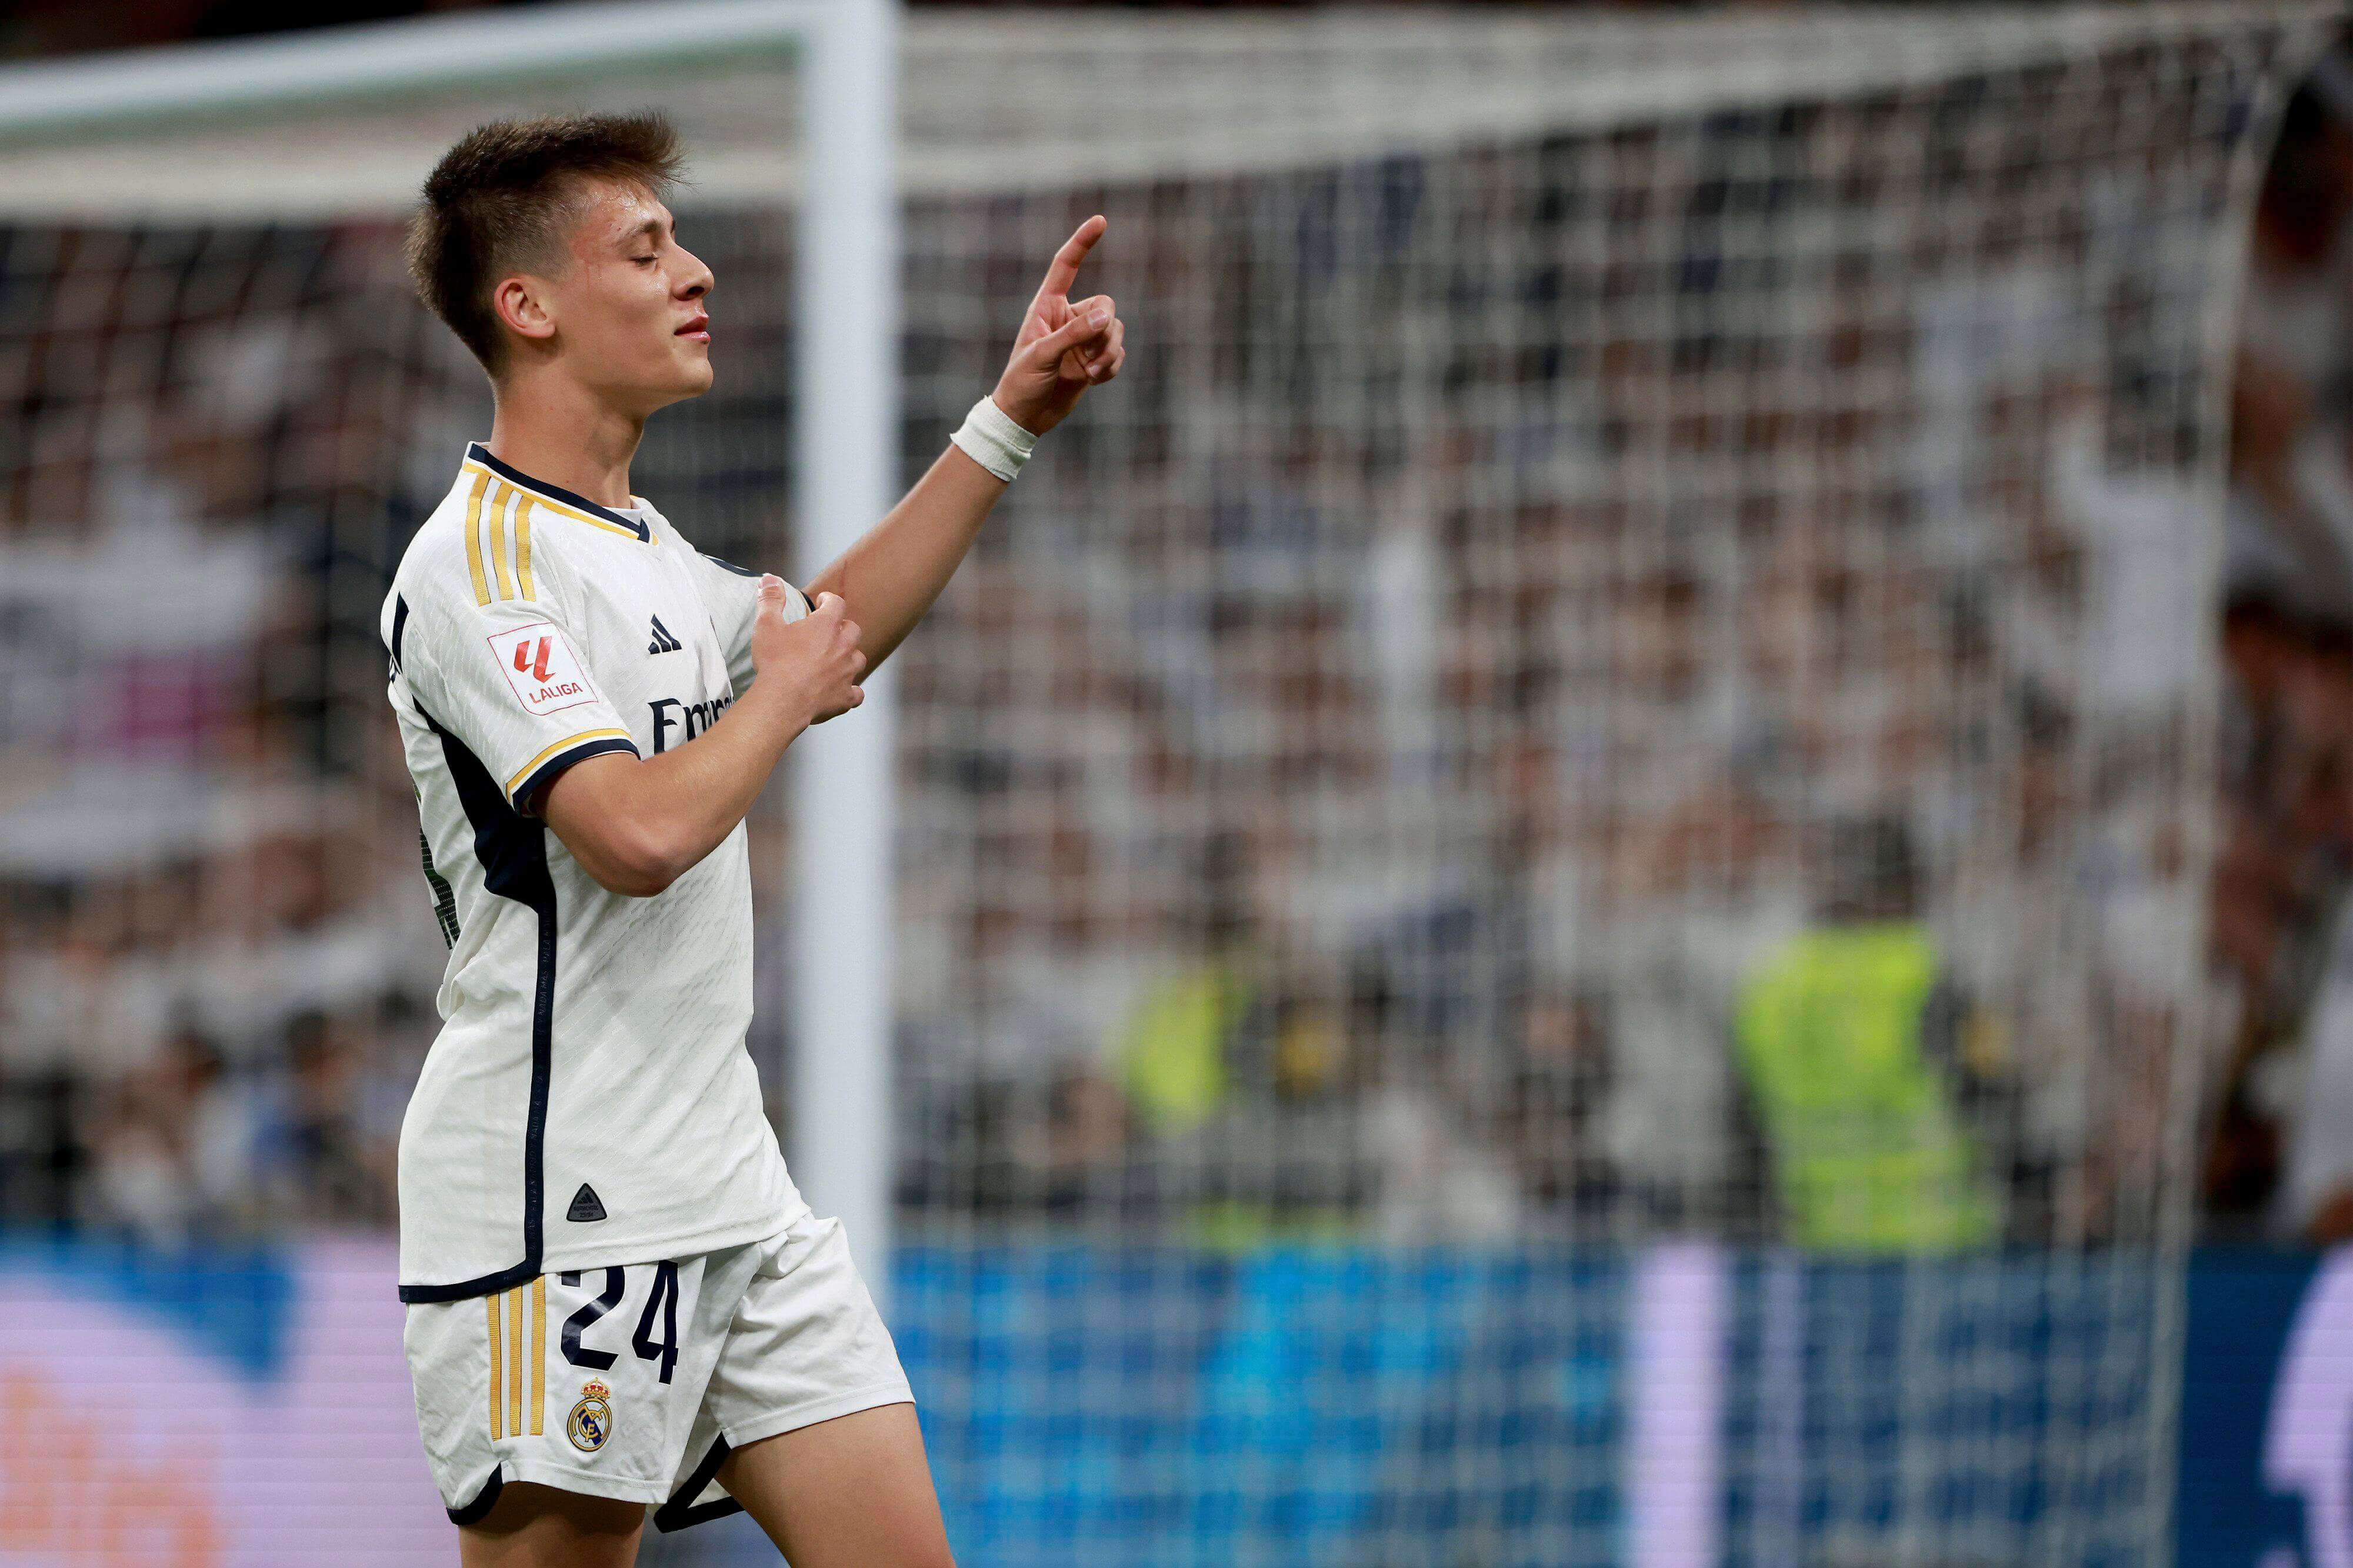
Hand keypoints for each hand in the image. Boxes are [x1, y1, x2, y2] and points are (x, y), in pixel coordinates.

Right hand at [753, 578, 863, 724]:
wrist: (782, 700)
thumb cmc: (775, 662)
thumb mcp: (767, 625)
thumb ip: (771, 599)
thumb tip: (769, 578)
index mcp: (827, 625)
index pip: (837, 603)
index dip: (829, 600)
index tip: (822, 602)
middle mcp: (843, 646)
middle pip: (853, 630)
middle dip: (843, 627)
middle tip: (829, 631)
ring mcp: (847, 673)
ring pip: (859, 659)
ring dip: (849, 656)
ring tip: (836, 658)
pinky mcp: (845, 697)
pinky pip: (857, 693)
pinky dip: (851, 690)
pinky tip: (842, 690)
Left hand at [991, 214, 1125, 437]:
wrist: (1026, 417)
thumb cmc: (1022, 382)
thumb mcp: (1042, 355)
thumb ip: (1072, 335)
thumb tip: (1104, 318)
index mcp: (1047, 306)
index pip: (1066, 266)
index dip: (1082, 242)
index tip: (1100, 221)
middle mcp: (1068, 318)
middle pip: (1105, 305)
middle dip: (1105, 329)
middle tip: (1090, 353)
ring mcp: (1083, 339)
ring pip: (1115, 330)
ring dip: (1108, 352)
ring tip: (1090, 371)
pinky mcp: (1094, 360)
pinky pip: (1118, 353)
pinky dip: (1111, 366)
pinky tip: (1094, 380)